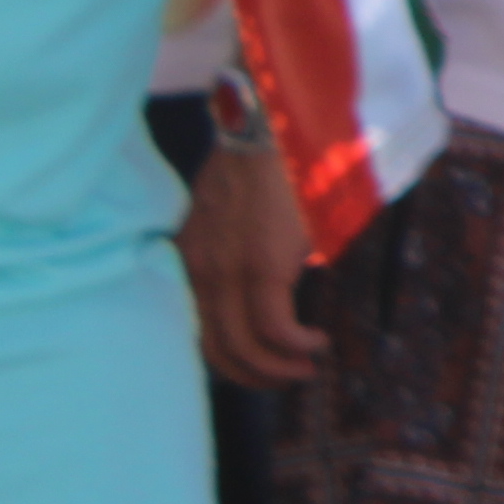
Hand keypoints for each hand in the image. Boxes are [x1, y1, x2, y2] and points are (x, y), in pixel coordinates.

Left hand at [185, 130, 320, 386]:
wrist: (270, 127)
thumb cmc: (259, 159)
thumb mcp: (230, 208)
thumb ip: (234, 242)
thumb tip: (267, 266)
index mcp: (188, 260)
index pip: (197, 329)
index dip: (228, 357)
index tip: (259, 362)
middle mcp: (199, 273)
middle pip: (218, 350)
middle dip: (254, 374)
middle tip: (287, 376)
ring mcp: (228, 274)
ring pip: (245, 347)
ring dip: (278, 367)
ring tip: (307, 366)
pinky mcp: (262, 269)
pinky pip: (274, 328)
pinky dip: (297, 345)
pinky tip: (316, 342)